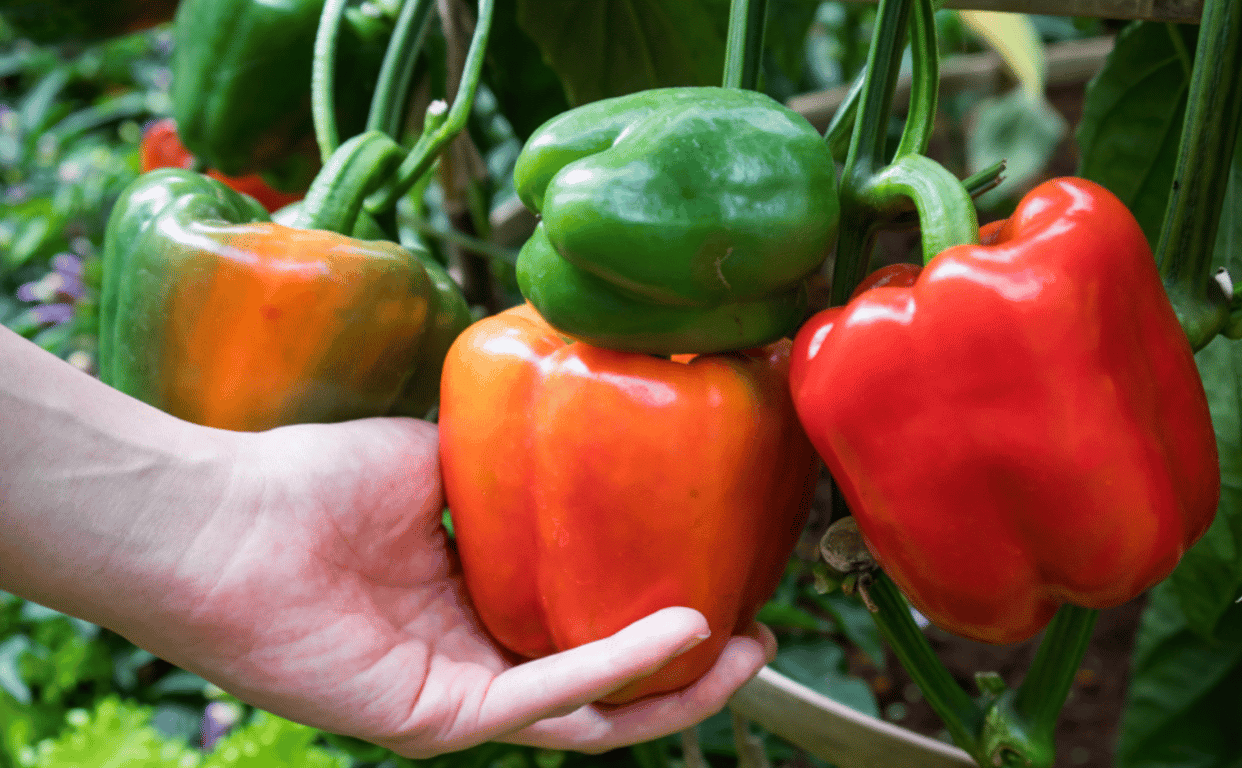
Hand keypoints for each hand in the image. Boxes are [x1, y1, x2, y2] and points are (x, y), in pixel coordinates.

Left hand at [130, 417, 775, 756]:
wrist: (225, 513)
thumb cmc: (312, 480)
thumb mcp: (445, 460)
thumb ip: (515, 464)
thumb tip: (592, 420)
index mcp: (476, 603)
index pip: (585, 625)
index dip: (657, 611)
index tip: (722, 572)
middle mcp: (474, 658)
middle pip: (603, 688)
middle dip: (687, 671)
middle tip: (758, 636)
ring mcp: (457, 695)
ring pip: (589, 717)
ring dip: (671, 689)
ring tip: (742, 650)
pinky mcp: (435, 717)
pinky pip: (542, 701)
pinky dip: (615, 668)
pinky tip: (677, 632)